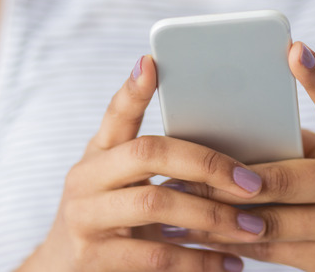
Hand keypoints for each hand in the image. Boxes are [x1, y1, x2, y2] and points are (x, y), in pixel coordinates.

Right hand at [19, 55, 270, 271]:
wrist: (61, 271)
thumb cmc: (108, 218)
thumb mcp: (119, 183)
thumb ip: (155, 163)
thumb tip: (225, 146)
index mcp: (98, 154)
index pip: (116, 115)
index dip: (133, 90)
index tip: (152, 63)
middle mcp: (86, 179)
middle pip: (148, 154)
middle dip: (207, 164)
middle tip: (252, 182)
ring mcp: (86, 219)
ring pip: (155, 203)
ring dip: (212, 215)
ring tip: (252, 225)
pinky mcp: (95, 259)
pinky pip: (157, 256)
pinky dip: (199, 261)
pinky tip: (230, 263)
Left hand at [168, 43, 314, 271]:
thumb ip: (294, 144)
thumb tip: (226, 129)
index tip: (293, 49)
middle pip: (284, 177)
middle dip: (226, 177)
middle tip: (181, 168)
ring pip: (268, 220)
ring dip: (215, 213)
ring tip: (175, 201)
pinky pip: (269, 249)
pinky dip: (229, 240)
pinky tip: (196, 233)